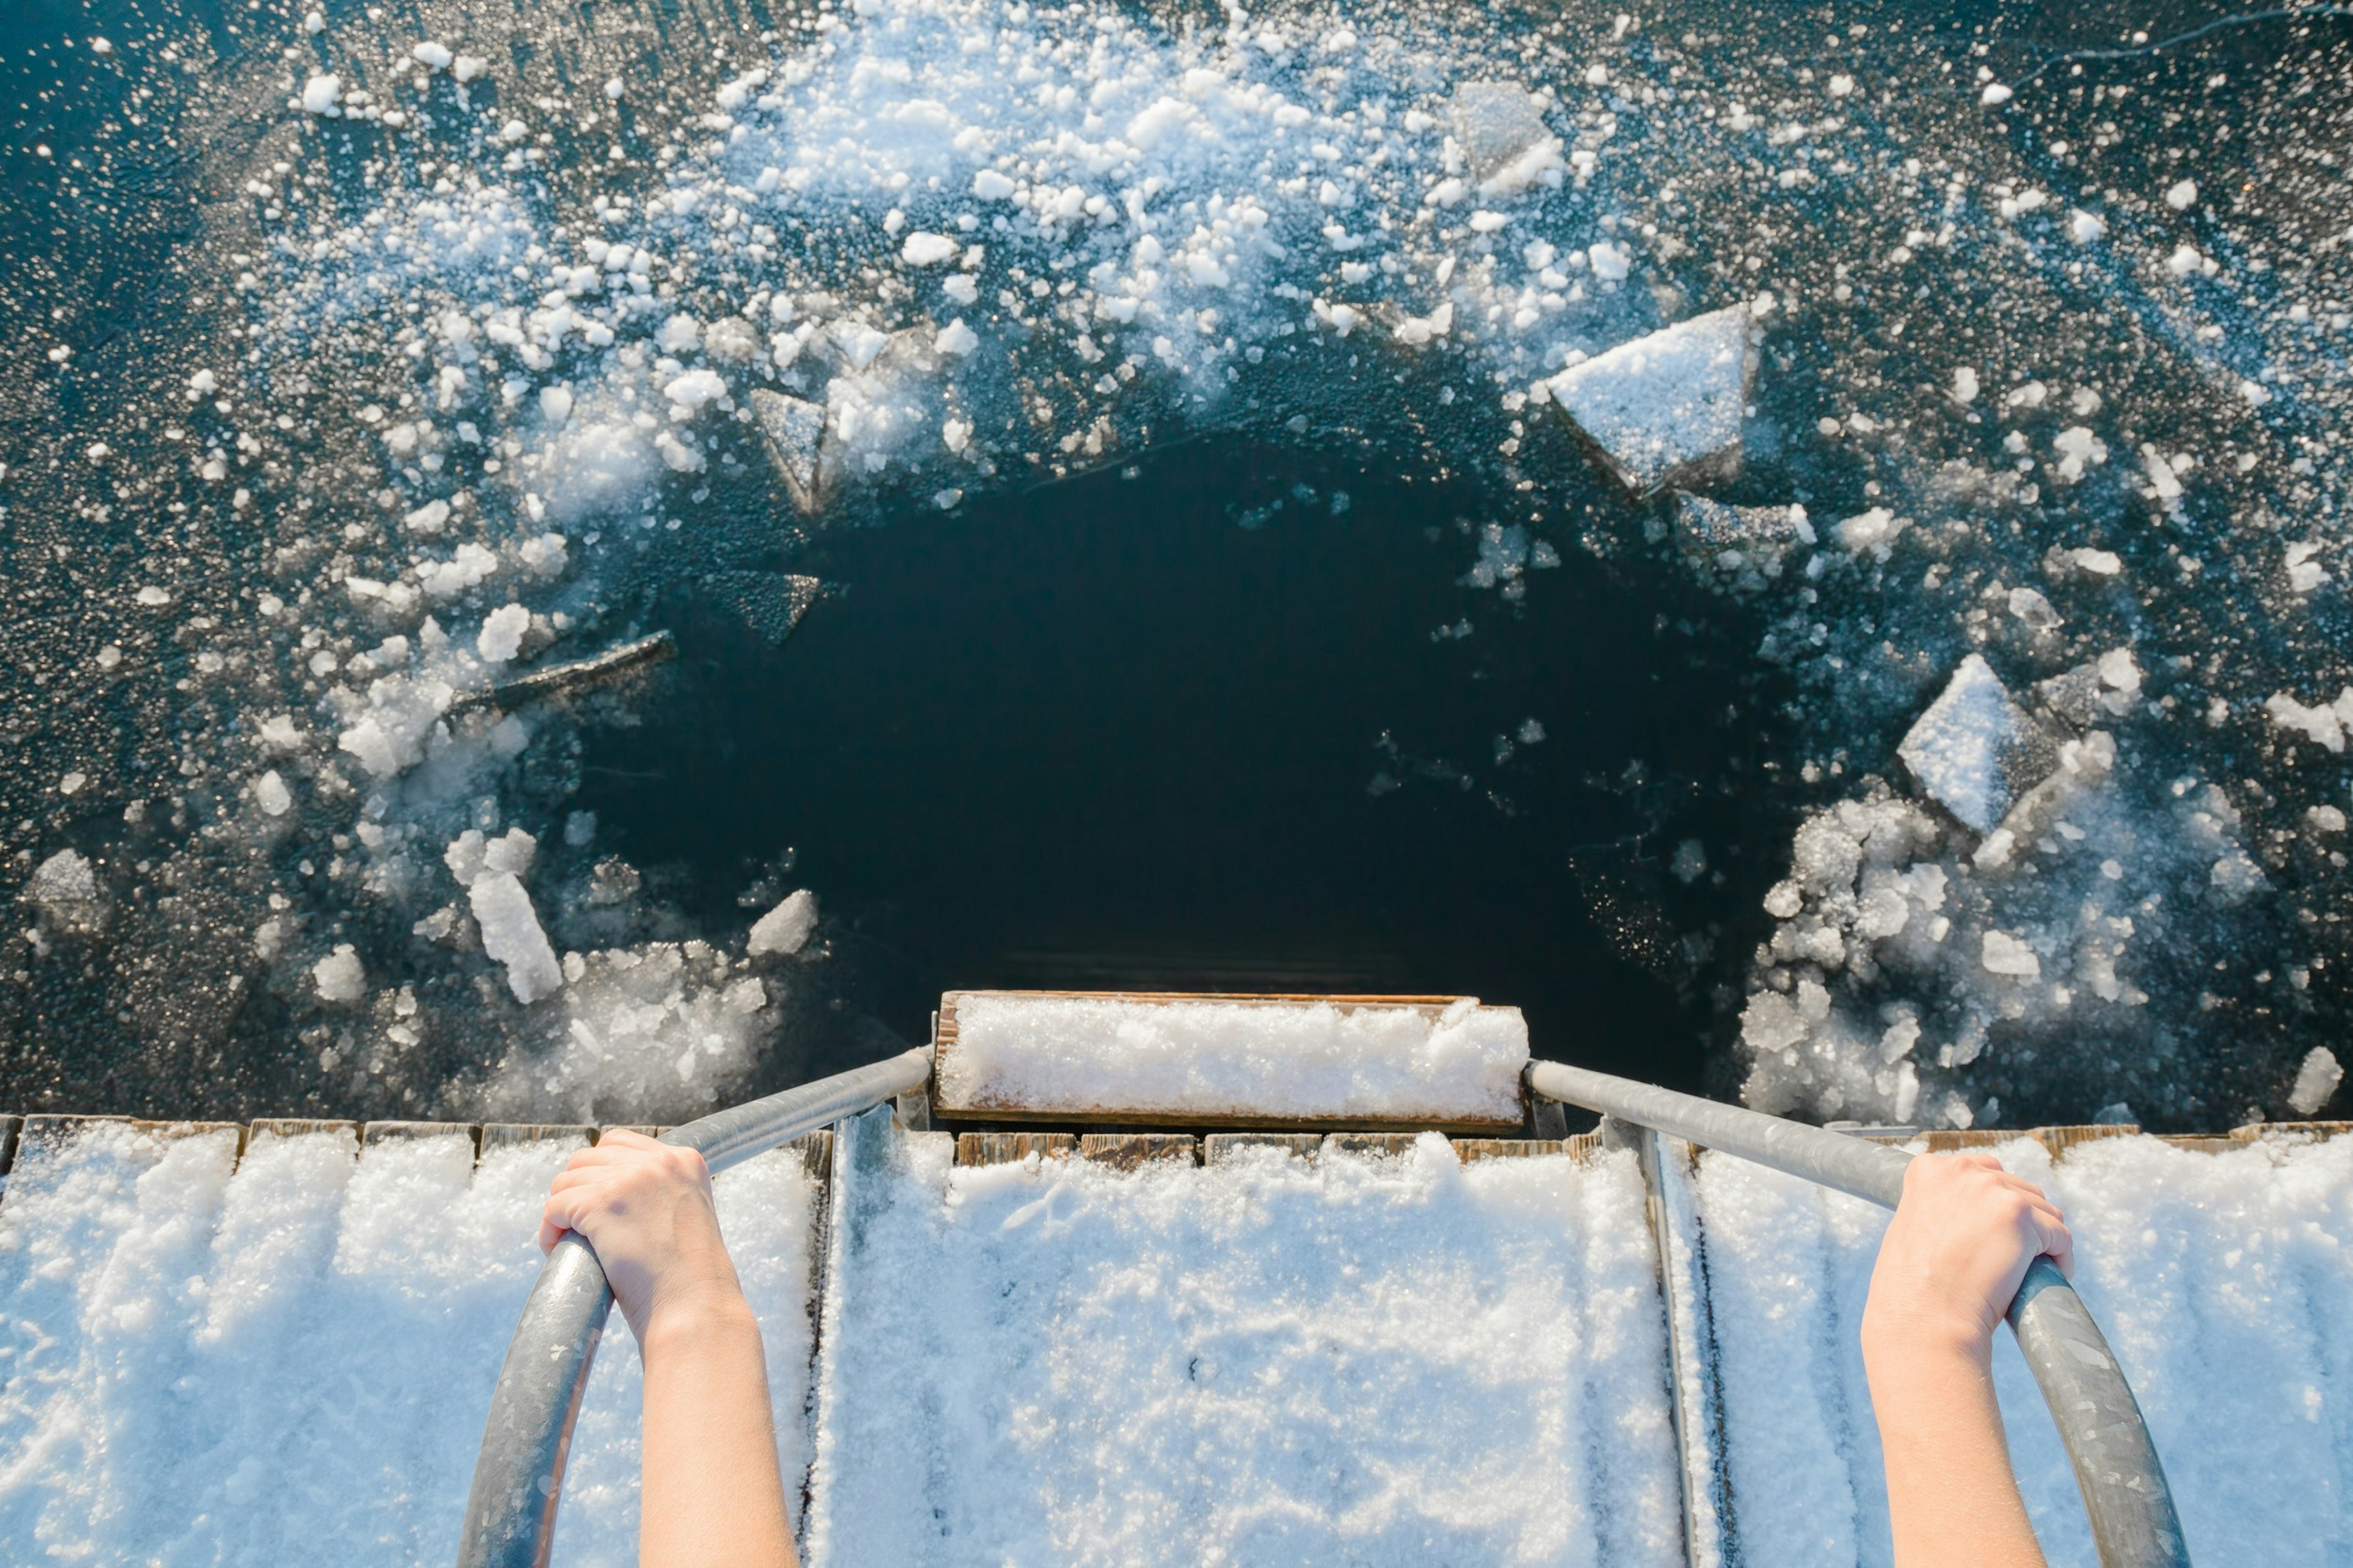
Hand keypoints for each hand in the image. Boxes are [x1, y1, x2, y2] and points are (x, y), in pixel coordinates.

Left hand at [539, 1130, 746, 1343]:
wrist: (694, 1306)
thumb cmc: (690, 1278)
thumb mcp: (687, 1215)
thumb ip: (661, 1192)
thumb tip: (611, 1191)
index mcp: (685, 1159)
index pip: (621, 1143)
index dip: (600, 1172)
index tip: (598, 1203)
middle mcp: (658, 1160)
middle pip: (588, 1158)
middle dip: (578, 1190)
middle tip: (579, 1225)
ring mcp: (628, 1179)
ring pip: (566, 1180)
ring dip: (560, 1210)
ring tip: (566, 1239)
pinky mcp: (600, 1203)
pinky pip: (554, 1206)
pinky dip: (548, 1229)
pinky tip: (556, 1248)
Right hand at [1863, 1151, 2073, 1367]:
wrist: (1925, 1318)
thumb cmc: (1913, 1287)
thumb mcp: (1913, 1227)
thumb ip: (1940, 1206)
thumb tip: (1975, 1216)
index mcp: (1930, 1169)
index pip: (1983, 1172)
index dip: (1993, 1205)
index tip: (1994, 1233)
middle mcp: (1961, 1170)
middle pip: (2017, 1188)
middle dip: (2021, 1221)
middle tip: (2014, 1256)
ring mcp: (1993, 1190)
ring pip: (2044, 1211)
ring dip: (2042, 1239)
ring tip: (2031, 1269)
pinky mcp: (2022, 1217)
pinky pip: (2061, 1235)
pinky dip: (2062, 1258)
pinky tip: (2050, 1275)